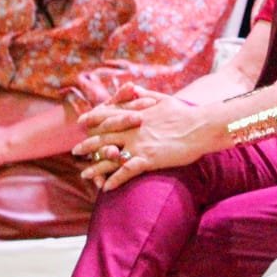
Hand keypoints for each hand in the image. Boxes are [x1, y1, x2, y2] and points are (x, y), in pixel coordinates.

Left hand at [72, 85, 204, 190]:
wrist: (201, 126)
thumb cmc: (186, 113)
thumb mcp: (164, 99)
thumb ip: (145, 95)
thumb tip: (132, 88)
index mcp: (137, 115)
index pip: (109, 115)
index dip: (93, 119)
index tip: (81, 122)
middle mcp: (134, 130)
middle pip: (104, 137)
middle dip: (88, 145)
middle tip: (75, 151)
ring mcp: (139, 145)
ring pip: (110, 157)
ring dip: (96, 167)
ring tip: (84, 174)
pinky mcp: (148, 159)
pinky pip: (125, 172)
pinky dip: (114, 180)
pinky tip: (106, 188)